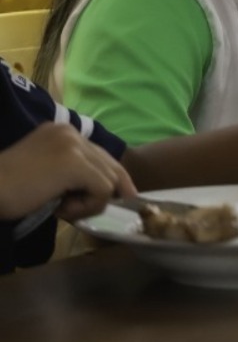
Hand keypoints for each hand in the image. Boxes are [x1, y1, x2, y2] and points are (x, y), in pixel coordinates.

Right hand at [0, 124, 135, 221]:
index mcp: (63, 132)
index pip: (101, 155)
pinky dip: (88, 205)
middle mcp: (71, 133)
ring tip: (62, 208)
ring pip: (110, 180)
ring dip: (90, 202)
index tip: (121, 195)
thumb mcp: (47, 174)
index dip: (112, 178)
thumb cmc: (9, 189)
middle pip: (111, 165)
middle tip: (91, 209)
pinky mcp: (74, 164)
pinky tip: (62, 209)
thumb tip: (108, 189)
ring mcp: (73, 146)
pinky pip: (103, 189)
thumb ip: (73, 173)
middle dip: (109, 191)